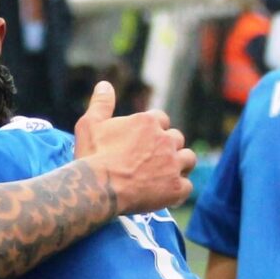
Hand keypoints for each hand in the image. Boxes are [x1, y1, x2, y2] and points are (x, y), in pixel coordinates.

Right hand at [74, 80, 194, 214]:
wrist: (97, 189)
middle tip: (152, 161)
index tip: (143, 142)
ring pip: (188, 159)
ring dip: (179, 165)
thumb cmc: (92, 157)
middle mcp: (165, 140)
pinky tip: (166, 194)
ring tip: (164, 175)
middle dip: (168, 147)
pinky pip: (187, 186)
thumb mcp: (90, 125)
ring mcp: (173, 164)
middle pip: (177, 139)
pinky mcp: (176, 188)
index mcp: (148, 122)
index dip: (153, 130)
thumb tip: (104, 84)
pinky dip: (178, 190)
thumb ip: (101, 104)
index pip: (161, 120)